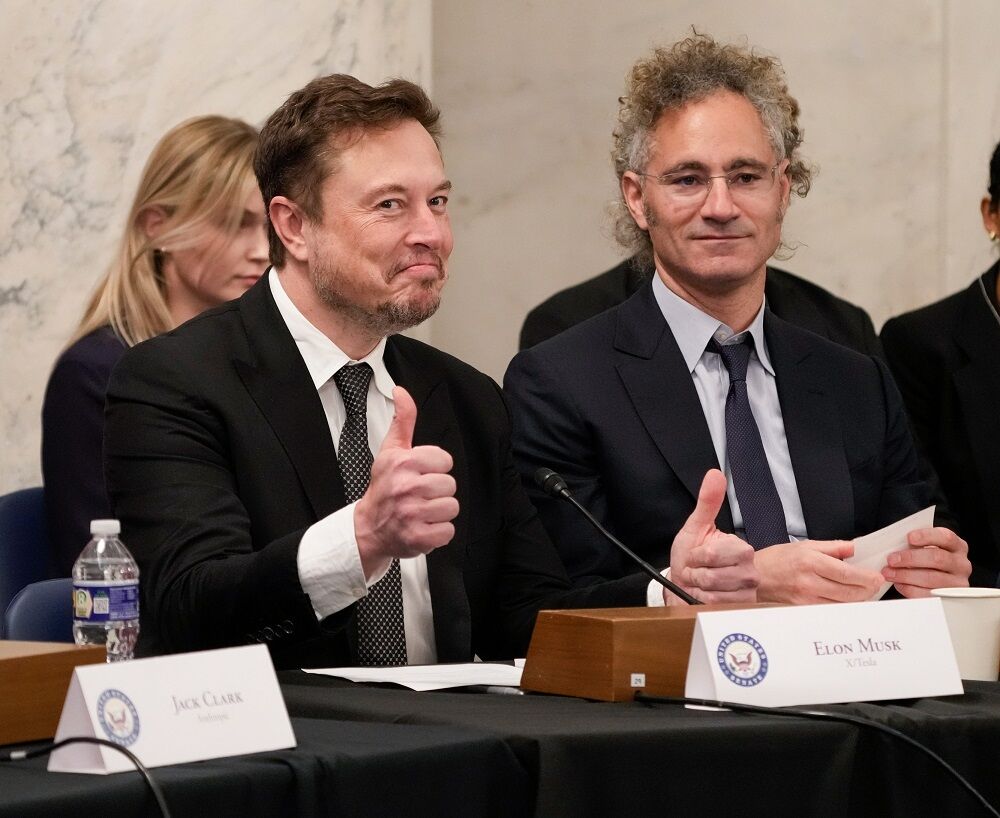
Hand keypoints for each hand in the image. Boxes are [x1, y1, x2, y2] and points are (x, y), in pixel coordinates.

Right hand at [354, 386, 458, 576]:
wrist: (367, 528)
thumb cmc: (383, 488)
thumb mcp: (390, 451)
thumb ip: (402, 420)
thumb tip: (401, 391)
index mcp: (403, 463)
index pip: (445, 461)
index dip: (436, 469)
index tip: (420, 475)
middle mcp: (406, 487)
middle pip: (450, 485)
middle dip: (438, 492)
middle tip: (420, 496)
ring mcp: (412, 514)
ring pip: (451, 507)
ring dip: (439, 512)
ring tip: (421, 512)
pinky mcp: (418, 537)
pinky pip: (448, 531)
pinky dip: (438, 533)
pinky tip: (423, 527)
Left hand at [667, 469, 757, 604]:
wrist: (686, 582)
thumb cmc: (692, 554)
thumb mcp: (696, 526)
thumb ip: (707, 501)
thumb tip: (715, 474)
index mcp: (742, 548)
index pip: (711, 555)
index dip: (695, 556)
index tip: (696, 555)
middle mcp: (750, 570)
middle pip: (711, 576)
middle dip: (695, 573)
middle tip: (697, 569)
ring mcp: (747, 592)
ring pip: (711, 592)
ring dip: (696, 587)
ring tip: (699, 582)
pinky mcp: (740, 609)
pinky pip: (713, 605)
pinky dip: (700, 600)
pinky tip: (703, 595)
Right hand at [755, 540, 882, 603]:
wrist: (755, 576)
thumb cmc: (777, 559)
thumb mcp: (805, 545)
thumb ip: (832, 547)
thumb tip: (853, 548)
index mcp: (811, 562)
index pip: (846, 573)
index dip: (866, 577)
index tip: (877, 576)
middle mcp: (809, 582)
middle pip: (848, 592)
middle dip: (867, 589)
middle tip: (876, 584)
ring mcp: (806, 598)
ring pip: (842, 604)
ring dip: (859, 599)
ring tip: (865, 591)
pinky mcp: (804, 608)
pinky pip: (831, 609)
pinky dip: (844, 605)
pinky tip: (849, 599)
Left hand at [882, 527, 970, 597]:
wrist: (936, 579)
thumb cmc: (928, 559)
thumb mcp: (926, 548)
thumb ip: (916, 544)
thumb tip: (895, 545)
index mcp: (957, 546)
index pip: (946, 537)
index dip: (927, 536)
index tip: (909, 538)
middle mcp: (961, 564)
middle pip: (937, 558)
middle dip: (911, 558)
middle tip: (892, 559)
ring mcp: (957, 582)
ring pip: (932, 578)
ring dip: (906, 575)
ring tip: (890, 573)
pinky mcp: (948, 598)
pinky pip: (928, 595)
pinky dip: (910, 589)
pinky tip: (899, 584)